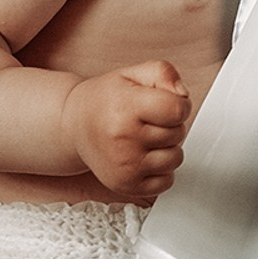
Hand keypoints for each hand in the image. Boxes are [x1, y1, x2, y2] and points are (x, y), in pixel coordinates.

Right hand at [62, 59, 191, 202]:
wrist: (74, 125)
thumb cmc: (105, 99)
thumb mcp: (133, 74)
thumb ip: (164, 73)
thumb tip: (183, 95)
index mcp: (126, 107)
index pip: (177, 110)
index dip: (179, 104)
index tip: (167, 103)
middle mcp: (124, 139)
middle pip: (178, 133)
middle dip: (170, 124)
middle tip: (148, 119)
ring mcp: (125, 166)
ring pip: (175, 159)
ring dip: (167, 148)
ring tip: (146, 137)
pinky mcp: (126, 185)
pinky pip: (166, 182)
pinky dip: (160, 170)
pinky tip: (143, 156)